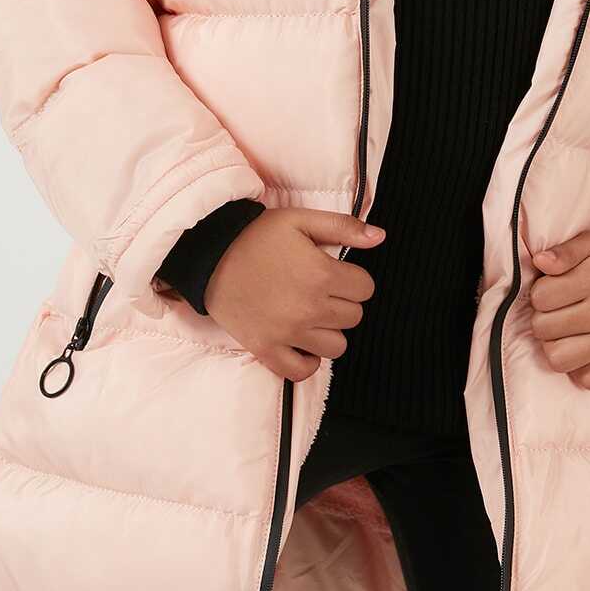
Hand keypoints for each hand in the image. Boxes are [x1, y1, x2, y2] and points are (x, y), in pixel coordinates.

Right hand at [203, 205, 385, 382]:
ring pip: (336, 346)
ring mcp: (287, 333)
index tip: (336, 273)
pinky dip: (307, 360)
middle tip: (320, 289)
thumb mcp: (301, 219)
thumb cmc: (257, 236)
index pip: (365, 289)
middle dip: (343, 302)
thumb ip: (343, 227)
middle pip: (353, 317)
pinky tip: (301, 341)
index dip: (354, 279)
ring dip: (329, 331)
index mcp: (320, 273)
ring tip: (311, 313)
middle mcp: (308, 308)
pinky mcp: (266, 349)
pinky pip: (302, 371)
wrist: (210, 255)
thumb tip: (379, 237)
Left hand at [527, 227, 589, 389]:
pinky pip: (589, 380)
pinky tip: (583, 348)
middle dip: (543, 317)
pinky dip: (580, 369)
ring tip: (565, 330)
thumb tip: (539, 262)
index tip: (553, 288)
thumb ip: (566, 251)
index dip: (540, 292)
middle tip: (558, 309)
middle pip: (544, 329)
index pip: (540, 298)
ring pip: (558, 359)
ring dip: (554, 345)